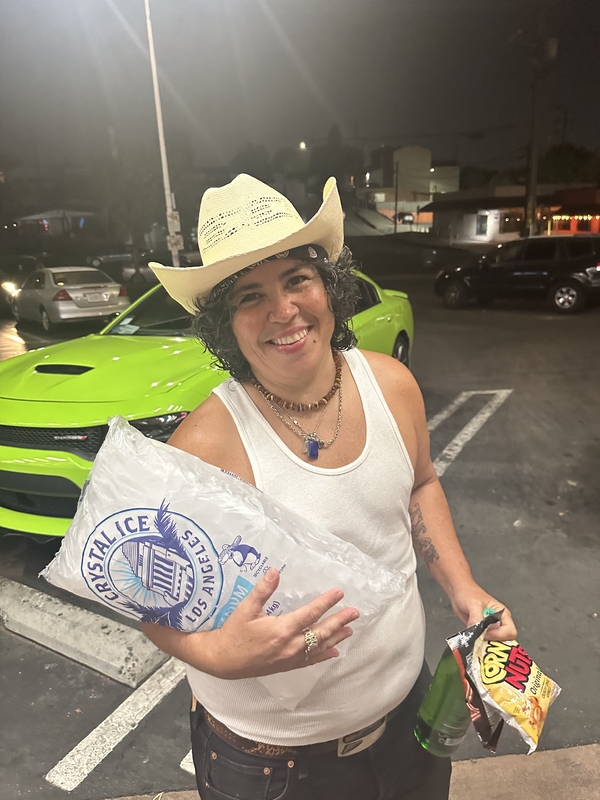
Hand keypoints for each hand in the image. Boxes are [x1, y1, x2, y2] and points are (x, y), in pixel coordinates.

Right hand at [205, 568, 358, 679]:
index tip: (339, 593)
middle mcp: (290, 646)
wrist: (222, 661)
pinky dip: (323, 655)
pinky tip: (333, 652)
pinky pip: (310, 661)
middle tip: (354, 612)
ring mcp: (289, 658)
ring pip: (318, 647)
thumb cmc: (233, 632)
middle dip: (339, 621)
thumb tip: (275, 571)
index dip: (326, 603)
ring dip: (335, 638)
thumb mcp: (245, 609)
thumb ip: (262, 590)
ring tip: (350, 630)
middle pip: (320, 632)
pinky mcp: (286, 666)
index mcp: (281, 630)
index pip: (310, 614)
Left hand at [449, 581, 517, 640]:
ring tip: (473, 639)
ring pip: (493, 643)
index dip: (499, 635)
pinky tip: (471, 639)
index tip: (485, 633)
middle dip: (492, 642)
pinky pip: (483, 642)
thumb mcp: (473, 604)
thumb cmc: (468, 593)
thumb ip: (476, 617)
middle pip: (504, 640)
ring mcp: (490, 628)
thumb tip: (477, 631)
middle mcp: (499, 622)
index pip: (510, 631)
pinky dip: (478, 643)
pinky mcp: (481, 632)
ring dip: (484, 644)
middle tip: (479, 638)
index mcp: (503, 614)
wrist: (458, 592)